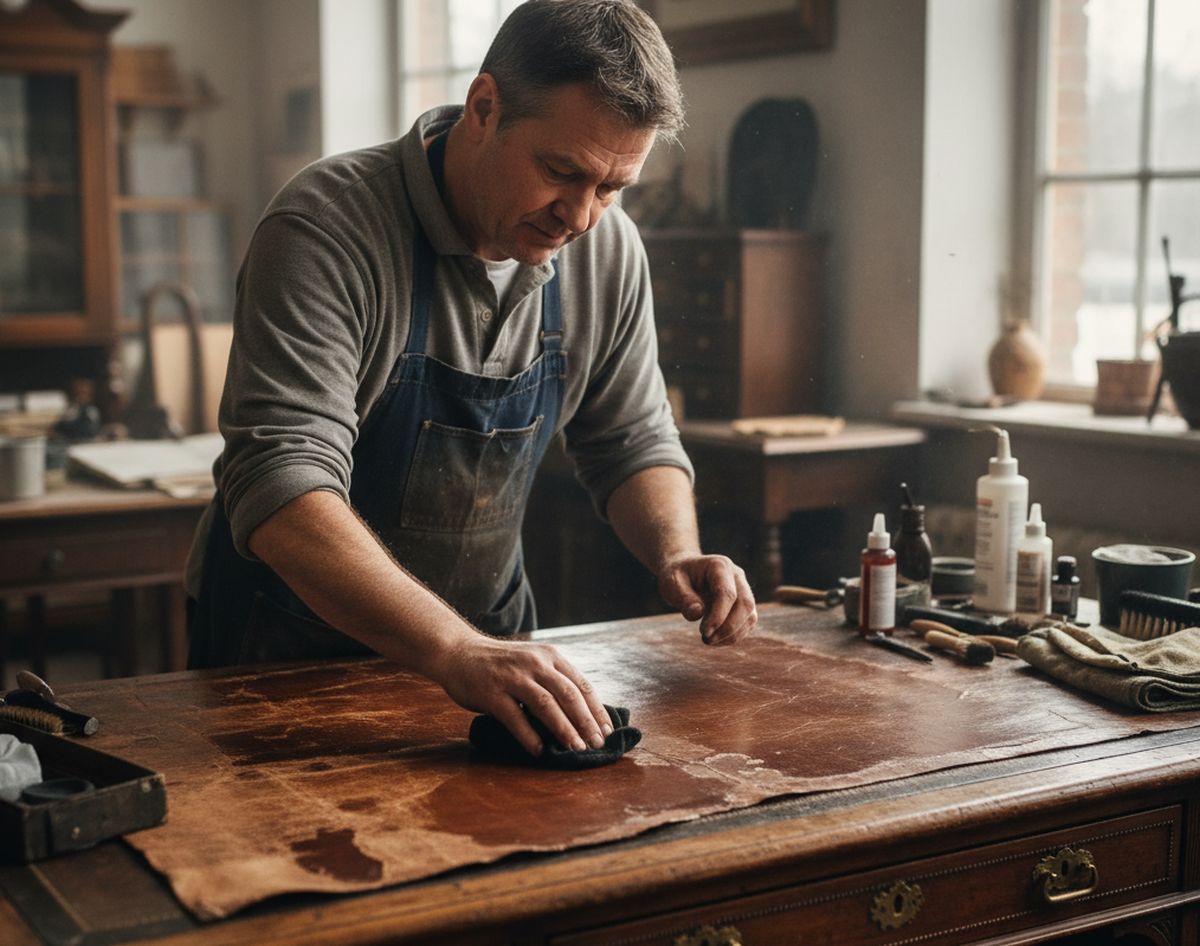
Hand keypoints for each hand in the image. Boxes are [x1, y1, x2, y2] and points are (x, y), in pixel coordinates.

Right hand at [427, 634, 611, 757]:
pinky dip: (529, 736)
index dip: (596, 709)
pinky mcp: (492, 692)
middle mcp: (534, 663)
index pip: (581, 684)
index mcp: (549, 656)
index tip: (607, 730)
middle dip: (586, 723)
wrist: (458, 652)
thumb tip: (582, 715)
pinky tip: (539, 750)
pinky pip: (515, 717)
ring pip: (546, 705)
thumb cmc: (499, 664)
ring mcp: (512, 677)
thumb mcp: (532, 662)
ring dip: (564, 730)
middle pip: (568, 695)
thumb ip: (553, 680)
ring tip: (575, 749)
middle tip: (596, 744)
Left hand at [658, 554, 756, 645]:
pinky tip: (716, 639)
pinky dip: (734, 635)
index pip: (727, 593)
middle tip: (707, 639)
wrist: (684, 571)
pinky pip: (747, 622)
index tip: (704, 633)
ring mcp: (743, 588)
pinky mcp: (744, 603)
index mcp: (719, 566)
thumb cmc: (677, 577)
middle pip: (745, 604)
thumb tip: (697, 613)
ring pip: (750, 615)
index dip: (718, 616)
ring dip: (732, 634)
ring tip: (709, 640)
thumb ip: (683, 598)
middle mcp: (736, 575)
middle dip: (728, 627)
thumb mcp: (672, 584)